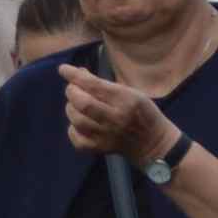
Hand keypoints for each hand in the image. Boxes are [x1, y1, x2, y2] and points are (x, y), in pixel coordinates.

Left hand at [61, 67, 176, 166]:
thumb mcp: (132, 94)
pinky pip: (76, 138)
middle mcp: (116, 118)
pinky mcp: (100, 149)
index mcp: (127, 101)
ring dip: (71, 108)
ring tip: (76, 105)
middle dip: (72, 92)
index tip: (63, 69)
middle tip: (73, 89)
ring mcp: (107, 135)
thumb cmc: (143, 113)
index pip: (95, 85)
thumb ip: (105, 85)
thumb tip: (78, 73)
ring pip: (76, 119)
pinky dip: (73, 129)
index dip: (75, 76)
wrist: (154, 144)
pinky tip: (79, 124)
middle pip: (83, 103)